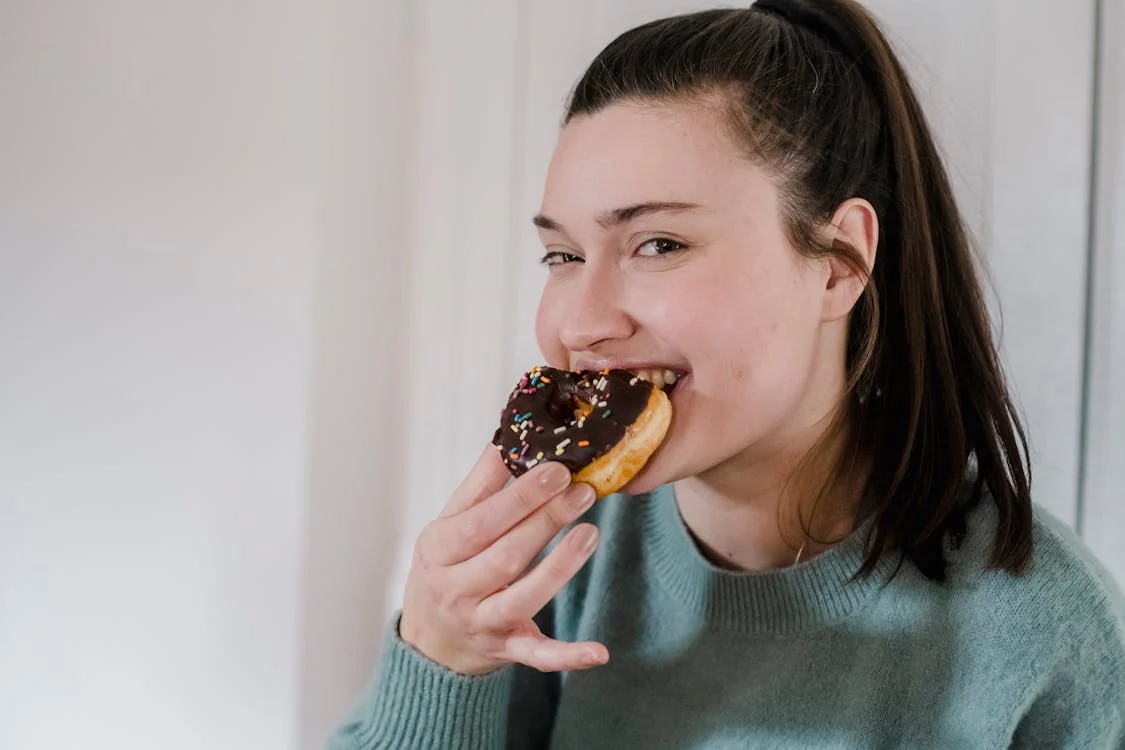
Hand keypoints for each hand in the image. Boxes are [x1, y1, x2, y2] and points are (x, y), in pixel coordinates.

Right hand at [399, 445, 607, 675]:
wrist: (429, 641)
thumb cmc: (445, 567)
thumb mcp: (449, 523)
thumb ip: (481, 483)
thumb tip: (509, 434)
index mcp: (437, 549)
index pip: (480, 521)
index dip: (520, 496)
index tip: (556, 469)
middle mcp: (454, 589)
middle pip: (505, 555)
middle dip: (546, 521)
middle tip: (584, 490)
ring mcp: (480, 623)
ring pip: (523, 597)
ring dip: (560, 567)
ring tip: (592, 533)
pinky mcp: (506, 650)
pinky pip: (537, 655)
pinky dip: (568, 655)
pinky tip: (600, 651)